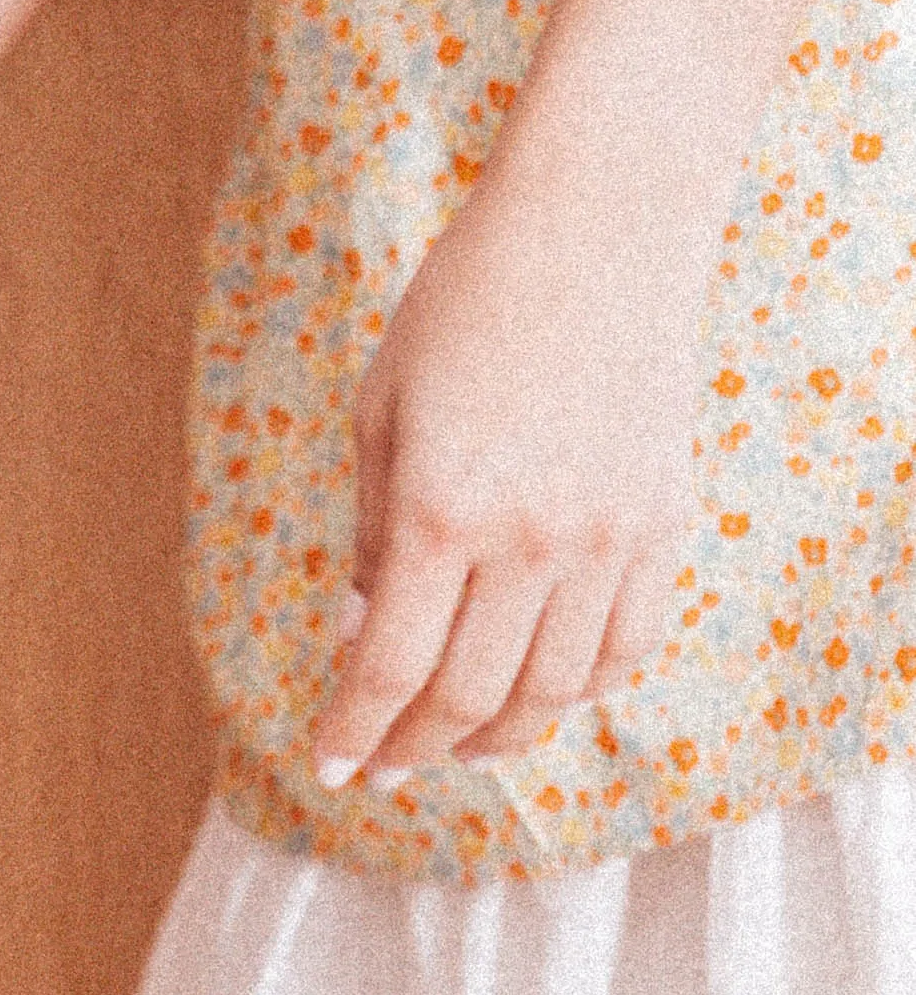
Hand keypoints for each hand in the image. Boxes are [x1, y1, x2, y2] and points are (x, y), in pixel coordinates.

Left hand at [311, 142, 703, 788]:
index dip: (355, 731)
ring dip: (496, 735)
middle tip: (383, 764)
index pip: (391, 667)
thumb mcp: (382, 412)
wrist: (596, 227)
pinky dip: (580, 690)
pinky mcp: (663, 522)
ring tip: (453, 744)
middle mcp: (530, 538)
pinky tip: (537, 696)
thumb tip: (366, 634)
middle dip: (416, 747)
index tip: (330, 766)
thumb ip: (373, 532)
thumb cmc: (464, 306)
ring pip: (553, 689)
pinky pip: (626, 645)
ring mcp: (608, 535)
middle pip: (468, 696)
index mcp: (439, 509)